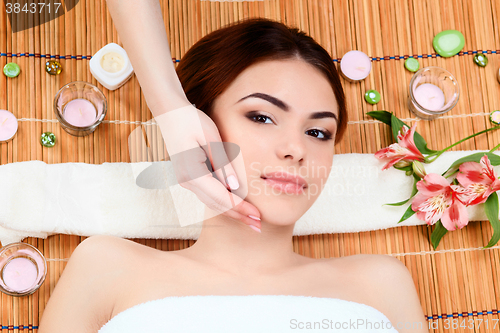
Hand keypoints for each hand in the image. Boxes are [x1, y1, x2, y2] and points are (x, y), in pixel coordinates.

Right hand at [155, 104, 261, 229]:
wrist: (168, 112)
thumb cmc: (191, 120)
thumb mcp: (211, 138)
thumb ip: (223, 163)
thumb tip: (235, 187)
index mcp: (192, 173)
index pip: (221, 197)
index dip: (240, 208)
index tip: (256, 216)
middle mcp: (187, 181)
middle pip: (216, 205)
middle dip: (238, 216)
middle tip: (257, 225)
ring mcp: (186, 181)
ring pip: (211, 202)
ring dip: (231, 211)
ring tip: (249, 219)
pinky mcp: (188, 177)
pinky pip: (208, 194)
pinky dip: (223, 202)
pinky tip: (235, 206)